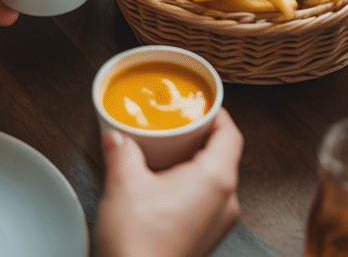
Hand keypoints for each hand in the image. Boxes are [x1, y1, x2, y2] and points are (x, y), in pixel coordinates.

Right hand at [94, 110, 243, 256]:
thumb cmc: (138, 243)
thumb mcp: (124, 184)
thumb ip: (122, 152)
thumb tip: (117, 136)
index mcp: (216, 179)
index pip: (230, 134)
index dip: (218, 115)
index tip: (201, 106)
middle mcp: (227, 201)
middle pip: (224, 157)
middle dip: (201, 139)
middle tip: (177, 127)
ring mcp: (219, 224)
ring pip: (215, 182)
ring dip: (194, 166)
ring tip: (166, 157)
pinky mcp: (206, 240)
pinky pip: (206, 204)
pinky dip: (191, 189)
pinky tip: (164, 190)